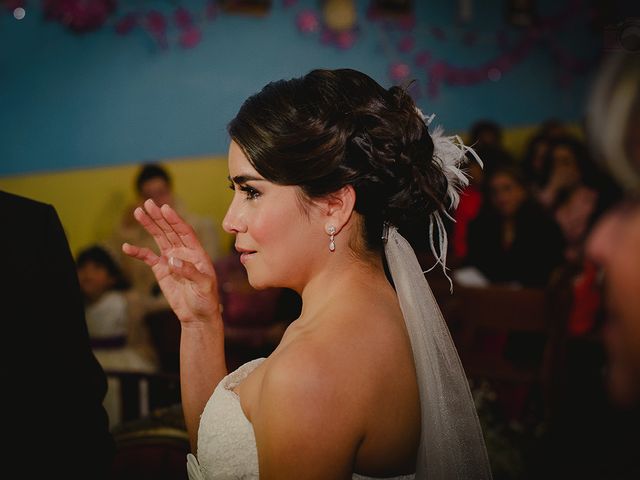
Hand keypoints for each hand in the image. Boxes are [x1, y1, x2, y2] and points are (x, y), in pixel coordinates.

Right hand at [122, 199, 220, 325]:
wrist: (197, 315)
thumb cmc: (206, 299)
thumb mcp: (204, 286)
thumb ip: (190, 272)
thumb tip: (172, 260)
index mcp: (196, 252)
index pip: (185, 232)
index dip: (175, 220)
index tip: (165, 208)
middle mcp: (183, 252)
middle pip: (170, 230)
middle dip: (159, 217)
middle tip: (147, 203)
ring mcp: (171, 259)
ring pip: (159, 238)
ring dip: (149, 226)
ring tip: (138, 212)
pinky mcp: (161, 269)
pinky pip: (148, 257)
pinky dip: (137, 252)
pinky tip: (127, 247)